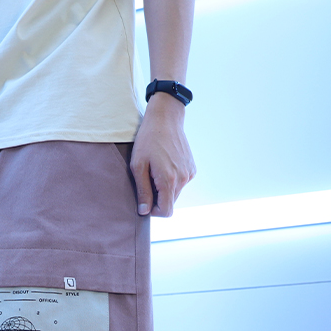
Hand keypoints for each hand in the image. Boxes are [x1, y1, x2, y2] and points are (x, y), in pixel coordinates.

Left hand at [130, 95, 195, 216]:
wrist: (166, 118)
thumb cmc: (148, 140)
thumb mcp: (138, 166)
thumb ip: (143, 191)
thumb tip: (144, 211)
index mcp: (169, 180)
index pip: (166, 211)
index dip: (154, 211)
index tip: (145, 201)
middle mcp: (183, 179)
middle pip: (170, 203)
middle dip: (158, 198)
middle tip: (147, 181)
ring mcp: (189, 173)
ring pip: (175, 193)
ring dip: (164, 189)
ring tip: (155, 171)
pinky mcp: (192, 168)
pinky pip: (181, 183)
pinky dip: (172, 180)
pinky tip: (164, 165)